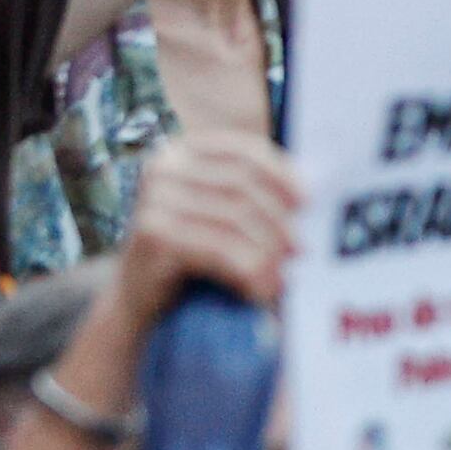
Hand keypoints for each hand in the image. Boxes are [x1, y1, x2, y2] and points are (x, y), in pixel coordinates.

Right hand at [117, 133, 302, 319]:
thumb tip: (311, 190)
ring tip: (282, 277)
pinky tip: (260, 289)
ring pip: (234, 219)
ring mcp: (154, 200)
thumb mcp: (219, 211)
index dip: (282, 175)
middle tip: (301, 250)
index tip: (307, 203)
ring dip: (267, 251)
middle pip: (242, 187)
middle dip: (278, 221)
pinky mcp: (154, 235)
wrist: (139, 298)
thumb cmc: (190, 252)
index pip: (245, 153)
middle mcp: (163, 168)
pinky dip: (247, 270)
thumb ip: (252, 192)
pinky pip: (218, 249)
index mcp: (183, 150)